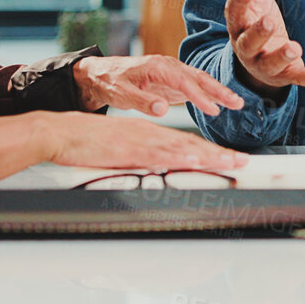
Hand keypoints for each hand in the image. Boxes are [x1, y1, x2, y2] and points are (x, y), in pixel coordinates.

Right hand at [42, 113, 247, 170]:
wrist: (61, 132)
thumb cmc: (85, 143)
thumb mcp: (118, 148)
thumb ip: (138, 157)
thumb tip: (154, 171)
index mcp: (148, 133)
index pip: (184, 144)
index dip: (209, 152)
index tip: (229, 159)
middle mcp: (149, 134)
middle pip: (190, 145)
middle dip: (218, 154)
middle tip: (243, 162)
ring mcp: (140, 140)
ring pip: (182, 148)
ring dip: (208, 155)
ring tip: (231, 162)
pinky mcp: (129, 148)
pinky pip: (159, 154)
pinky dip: (179, 157)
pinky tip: (195, 160)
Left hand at [74, 55, 244, 116]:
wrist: (102, 73)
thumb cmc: (110, 81)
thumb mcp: (120, 93)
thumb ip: (141, 101)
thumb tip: (162, 109)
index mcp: (157, 67)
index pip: (183, 81)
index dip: (199, 96)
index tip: (212, 109)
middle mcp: (169, 66)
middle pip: (199, 77)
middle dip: (219, 90)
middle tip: (237, 102)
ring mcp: (172, 73)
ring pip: (200, 81)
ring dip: (219, 91)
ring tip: (237, 103)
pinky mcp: (172, 82)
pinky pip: (194, 87)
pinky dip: (209, 94)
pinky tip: (221, 103)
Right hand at [222, 0, 304, 93]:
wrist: (258, 63)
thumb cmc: (255, 21)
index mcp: (238, 25)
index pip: (234, 13)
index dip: (240, 0)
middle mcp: (247, 47)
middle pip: (249, 40)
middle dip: (259, 31)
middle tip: (270, 21)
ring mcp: (265, 63)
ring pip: (270, 63)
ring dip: (282, 56)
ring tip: (295, 47)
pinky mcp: (284, 75)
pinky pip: (295, 78)